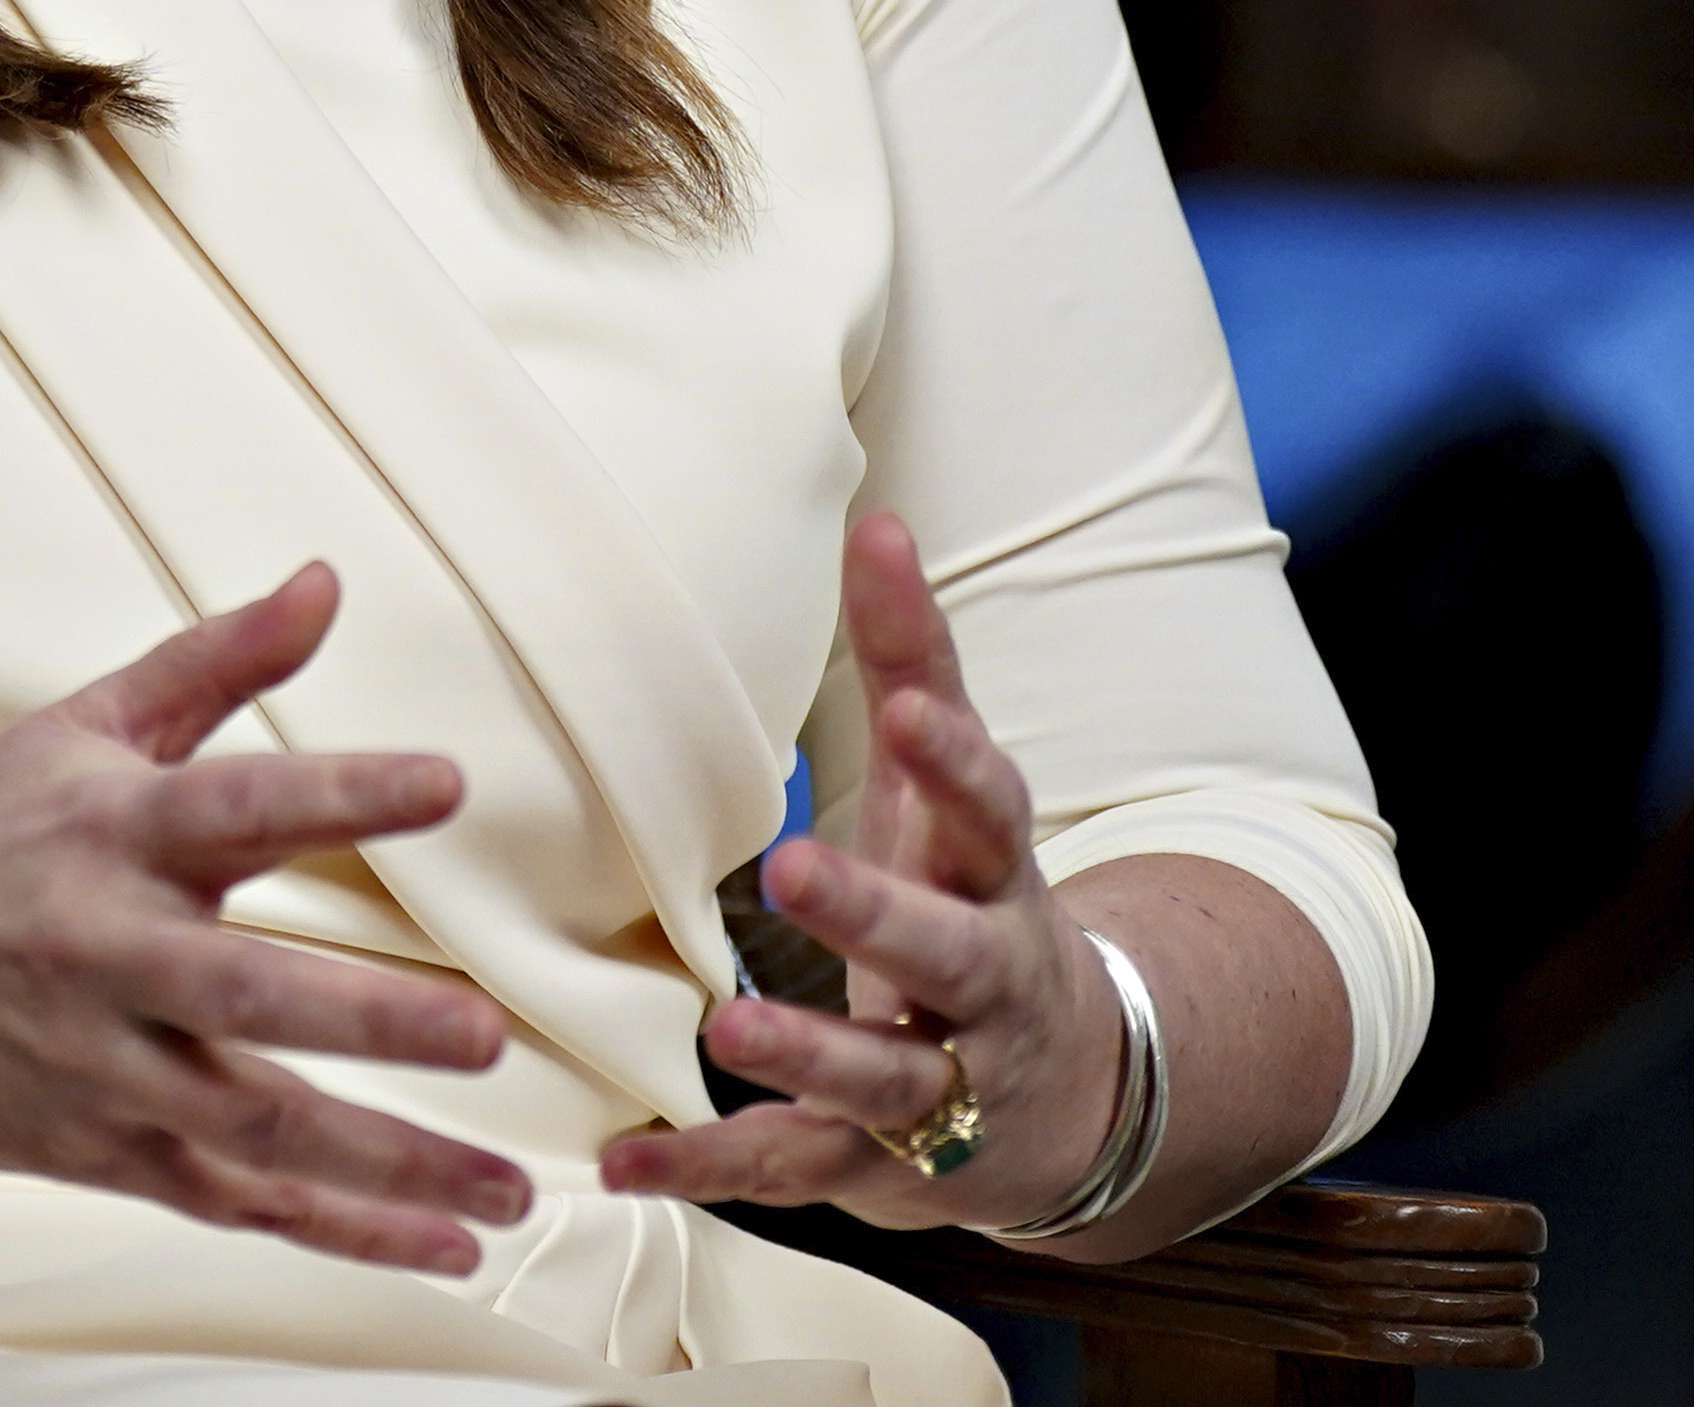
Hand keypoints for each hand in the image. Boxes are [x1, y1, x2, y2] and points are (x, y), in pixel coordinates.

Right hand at [0, 564, 536, 1273]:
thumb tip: (323, 583)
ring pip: (256, 1129)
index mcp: (113, 832)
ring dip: (389, 1166)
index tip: (445, 780)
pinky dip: (341, 1233)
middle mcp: (110, 954)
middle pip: (248, 995)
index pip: (239, 802)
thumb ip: (217, 662)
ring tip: (506, 1191)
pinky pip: (236, 1201)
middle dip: (370, 1021)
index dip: (342, 792)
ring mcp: (105, 1066)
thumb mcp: (83, 727)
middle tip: (484, 1036)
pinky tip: (439, 1248)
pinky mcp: (105, 1148)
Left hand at [601, 513, 1118, 1233]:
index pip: (993, 809)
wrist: (1070, 1088)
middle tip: (795, 867)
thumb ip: (915, 661)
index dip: (956, 761)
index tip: (911, 710)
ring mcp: (945, 1084)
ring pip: (883, 1079)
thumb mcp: (953, 788)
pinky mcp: (886, 1166)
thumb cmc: (975, 897)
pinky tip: (623, 1163)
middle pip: (946, 950)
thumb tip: (880, 522)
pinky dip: (711, 1171)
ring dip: (806, 1056)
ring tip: (724, 1031)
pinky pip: (796, 1169)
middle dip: (876, 914)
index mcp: (997, 875)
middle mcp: (986, 984)